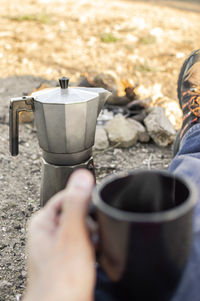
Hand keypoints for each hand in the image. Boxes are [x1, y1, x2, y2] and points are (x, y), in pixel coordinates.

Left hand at [23, 169, 94, 300]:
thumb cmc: (61, 282)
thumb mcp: (73, 235)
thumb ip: (77, 204)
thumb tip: (81, 177)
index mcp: (43, 221)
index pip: (69, 194)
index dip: (86, 200)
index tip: (95, 210)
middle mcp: (48, 230)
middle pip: (79, 210)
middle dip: (91, 221)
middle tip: (91, 237)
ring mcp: (58, 243)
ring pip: (85, 226)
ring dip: (93, 234)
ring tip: (91, 248)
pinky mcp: (68, 255)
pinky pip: (86, 240)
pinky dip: (93, 245)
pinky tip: (93, 255)